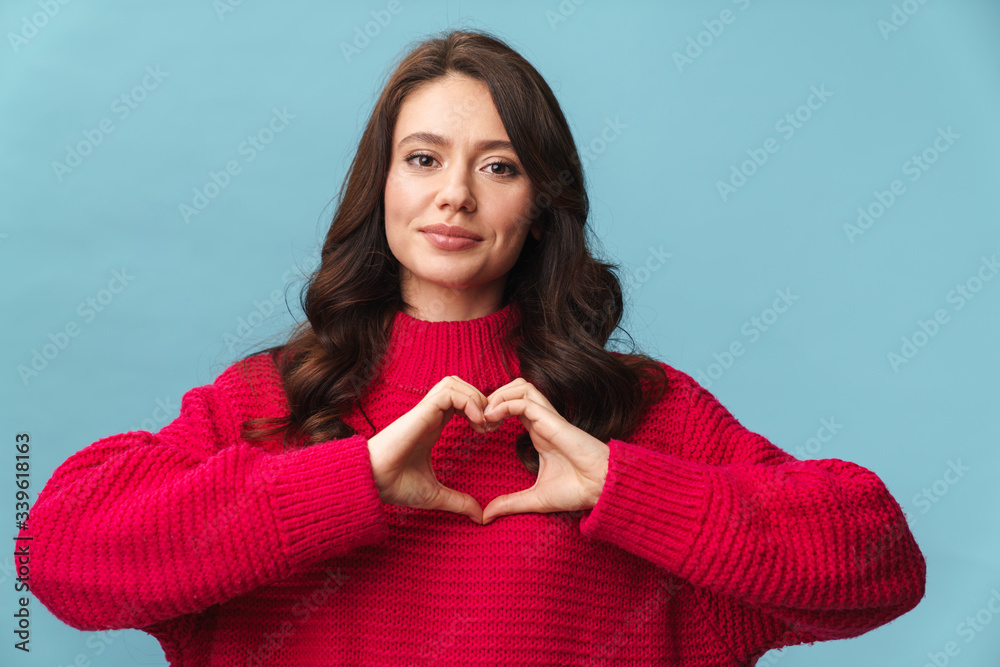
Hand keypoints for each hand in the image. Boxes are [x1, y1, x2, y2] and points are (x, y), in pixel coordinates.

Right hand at [367, 376, 492, 524]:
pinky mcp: (421, 412)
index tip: (489, 431)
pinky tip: (476, 422)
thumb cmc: (396, 486)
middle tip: (491, 424)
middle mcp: (430, 415)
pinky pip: (449, 392)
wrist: (372, 483)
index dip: (479, 409)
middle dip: (481, 399)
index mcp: (433, 426)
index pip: (460, 401)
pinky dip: (468, 401)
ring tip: (483, 423)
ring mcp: (425, 411)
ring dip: (475, 397)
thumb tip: (480, 516)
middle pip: (459, 385)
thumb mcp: (436, 495)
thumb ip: (459, 502)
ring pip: (454, 383)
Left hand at [480, 378, 609, 524]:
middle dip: (493, 396)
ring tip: (485, 417)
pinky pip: (525, 401)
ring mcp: (548, 418)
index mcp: (538, 431)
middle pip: (515, 387)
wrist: (600, 489)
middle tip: (478, 418)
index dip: (493, 410)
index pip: (512, 406)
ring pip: (521, 386)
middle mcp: (542, 420)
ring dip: (498, 396)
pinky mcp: (552, 420)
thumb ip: (509, 503)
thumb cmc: (576, 490)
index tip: (479, 429)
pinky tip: (492, 419)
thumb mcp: (534, 498)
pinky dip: (505, 404)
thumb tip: (486, 516)